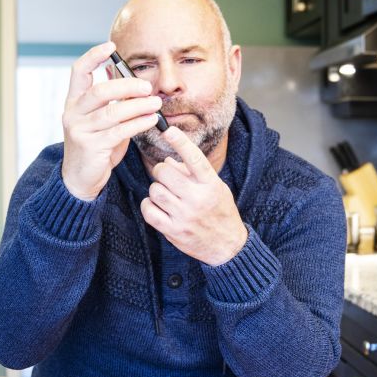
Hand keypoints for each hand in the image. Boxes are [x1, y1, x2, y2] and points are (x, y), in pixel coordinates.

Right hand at [61, 42, 162, 200]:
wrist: (81, 178)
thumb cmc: (96, 144)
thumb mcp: (101, 119)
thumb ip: (112, 101)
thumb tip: (131, 79)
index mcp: (74, 101)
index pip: (78, 71)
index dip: (93, 56)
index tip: (111, 46)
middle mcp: (73, 113)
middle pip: (99, 91)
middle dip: (126, 86)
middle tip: (148, 87)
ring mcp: (80, 131)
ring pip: (112, 112)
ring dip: (138, 106)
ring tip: (157, 103)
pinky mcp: (91, 147)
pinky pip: (119, 131)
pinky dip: (138, 123)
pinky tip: (151, 119)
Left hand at [140, 126, 247, 265]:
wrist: (227, 246)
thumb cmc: (221, 212)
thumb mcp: (215, 187)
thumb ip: (193, 173)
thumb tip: (169, 160)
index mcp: (211, 184)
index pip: (194, 158)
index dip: (180, 142)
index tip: (168, 130)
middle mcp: (198, 198)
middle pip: (165, 172)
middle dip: (161, 170)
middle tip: (165, 175)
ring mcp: (184, 216)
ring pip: (155, 190)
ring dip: (156, 189)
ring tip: (165, 193)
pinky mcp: (173, 230)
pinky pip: (149, 210)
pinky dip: (148, 205)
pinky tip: (156, 206)